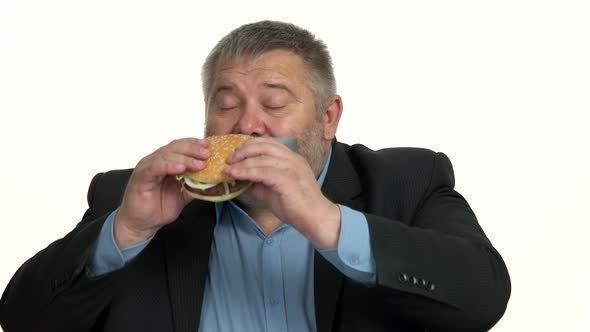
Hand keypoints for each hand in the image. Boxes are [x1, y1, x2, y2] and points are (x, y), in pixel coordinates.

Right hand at [114, 138, 209, 247]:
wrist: (142, 224)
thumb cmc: (159, 207)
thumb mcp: (183, 195)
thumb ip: (195, 185)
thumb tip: (212, 180)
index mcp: (166, 162)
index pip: (181, 147)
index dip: (195, 145)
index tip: (209, 147)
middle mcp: (156, 161)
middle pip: (175, 147)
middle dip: (193, 149)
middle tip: (207, 154)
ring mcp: (148, 167)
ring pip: (166, 155)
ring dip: (185, 158)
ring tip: (199, 164)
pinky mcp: (141, 176)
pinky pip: (155, 167)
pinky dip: (169, 165)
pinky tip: (180, 168)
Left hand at [225, 137, 340, 248]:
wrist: (315, 218)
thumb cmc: (297, 206)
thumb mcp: (275, 189)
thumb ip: (261, 181)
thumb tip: (243, 179)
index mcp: (292, 158)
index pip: (269, 143)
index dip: (250, 145)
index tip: (236, 154)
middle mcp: (292, 158)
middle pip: (263, 145)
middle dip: (243, 150)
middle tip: (229, 159)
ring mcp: (291, 167)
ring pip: (260, 157)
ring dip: (241, 162)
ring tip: (228, 168)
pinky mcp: (287, 178)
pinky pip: (261, 171)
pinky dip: (246, 172)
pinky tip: (235, 175)